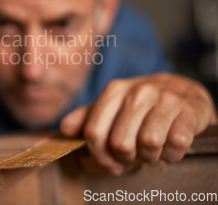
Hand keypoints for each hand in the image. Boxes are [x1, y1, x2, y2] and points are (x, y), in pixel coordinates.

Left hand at [60, 72, 216, 173]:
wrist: (184, 90)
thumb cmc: (142, 102)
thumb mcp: (112, 103)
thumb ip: (87, 116)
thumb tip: (64, 129)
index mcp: (114, 90)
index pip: (94, 132)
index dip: (99, 155)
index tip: (109, 162)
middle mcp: (138, 92)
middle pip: (120, 143)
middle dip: (125, 158)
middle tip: (132, 155)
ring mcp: (165, 100)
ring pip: (148, 144)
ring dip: (149, 156)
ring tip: (151, 149)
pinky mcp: (188, 113)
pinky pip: (174, 146)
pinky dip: (171, 154)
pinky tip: (169, 145)